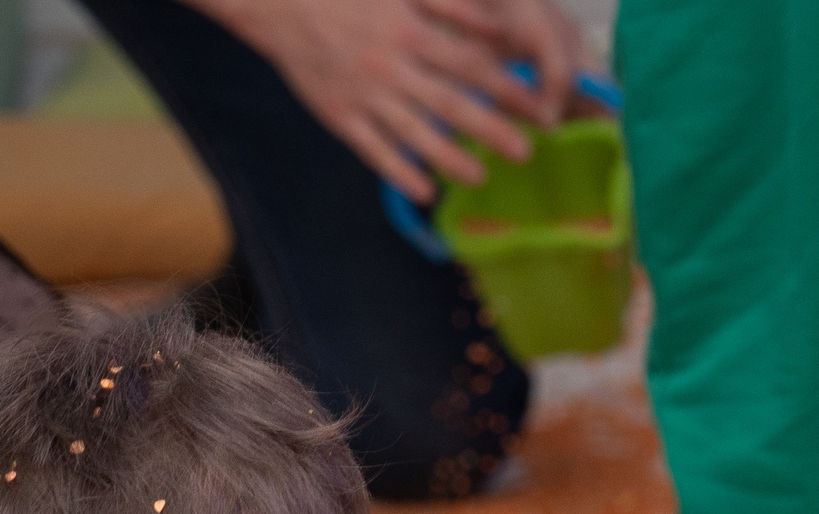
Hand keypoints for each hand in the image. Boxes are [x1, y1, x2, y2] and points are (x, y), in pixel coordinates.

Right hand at [198, 0, 582, 200]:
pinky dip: (399, 171)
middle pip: (450, 104)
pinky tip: (425, 190)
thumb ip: (454, 6)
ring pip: (413, 133)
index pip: (470, 65)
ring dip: (449, 158)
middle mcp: (390, 67)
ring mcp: (363, 95)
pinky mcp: (338, 116)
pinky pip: (372, 149)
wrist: (281, 6)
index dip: (507, 88)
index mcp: (409, 30)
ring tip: (481, 177)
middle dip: (490, 130)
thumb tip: (501, 28)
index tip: (537, 108)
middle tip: (525, 154)